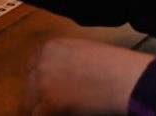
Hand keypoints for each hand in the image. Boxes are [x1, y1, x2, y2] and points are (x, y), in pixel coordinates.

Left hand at [23, 38, 151, 114]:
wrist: (126, 77)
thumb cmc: (116, 65)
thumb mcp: (86, 51)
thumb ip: (67, 60)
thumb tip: (63, 78)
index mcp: (51, 47)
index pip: (33, 67)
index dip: (40, 82)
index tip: (48, 93)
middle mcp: (42, 62)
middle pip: (29, 86)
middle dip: (38, 97)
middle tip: (50, 107)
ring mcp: (44, 82)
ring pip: (30, 103)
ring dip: (41, 109)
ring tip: (58, 111)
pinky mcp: (50, 102)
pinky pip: (37, 115)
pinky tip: (61, 115)